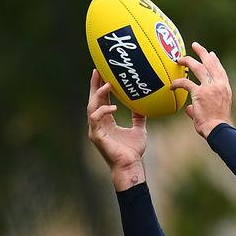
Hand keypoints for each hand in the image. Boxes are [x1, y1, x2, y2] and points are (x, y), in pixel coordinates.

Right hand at [86, 69, 146, 189]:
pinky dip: (103, 111)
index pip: (101, 99)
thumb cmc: (133, 151)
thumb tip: (144, 106)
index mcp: (107, 121)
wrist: (131, 166)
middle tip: (98, 70)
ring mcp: (96, 129)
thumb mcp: (139, 129)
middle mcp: (99, 123)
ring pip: (92, 107)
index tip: (102, 72)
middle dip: (95, 85)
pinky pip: (95, 119)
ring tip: (108, 85)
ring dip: (99, 95)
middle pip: (93, 99)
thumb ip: (138, 117)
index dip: (101, 86)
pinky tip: (112, 107)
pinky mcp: (96, 136)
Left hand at [171, 42, 232, 138]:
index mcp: (225, 89)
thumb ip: (200, 107)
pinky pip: (185, 83)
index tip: (211, 55)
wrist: (219, 130)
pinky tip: (171, 85)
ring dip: (188, 60)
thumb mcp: (214, 113)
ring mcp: (209, 88)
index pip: (220, 71)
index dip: (215, 62)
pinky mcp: (199, 93)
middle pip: (210, 64)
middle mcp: (219, 85)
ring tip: (179, 58)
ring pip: (198, 67)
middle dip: (202, 53)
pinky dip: (177, 83)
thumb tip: (188, 109)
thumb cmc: (217, 126)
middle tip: (195, 45)